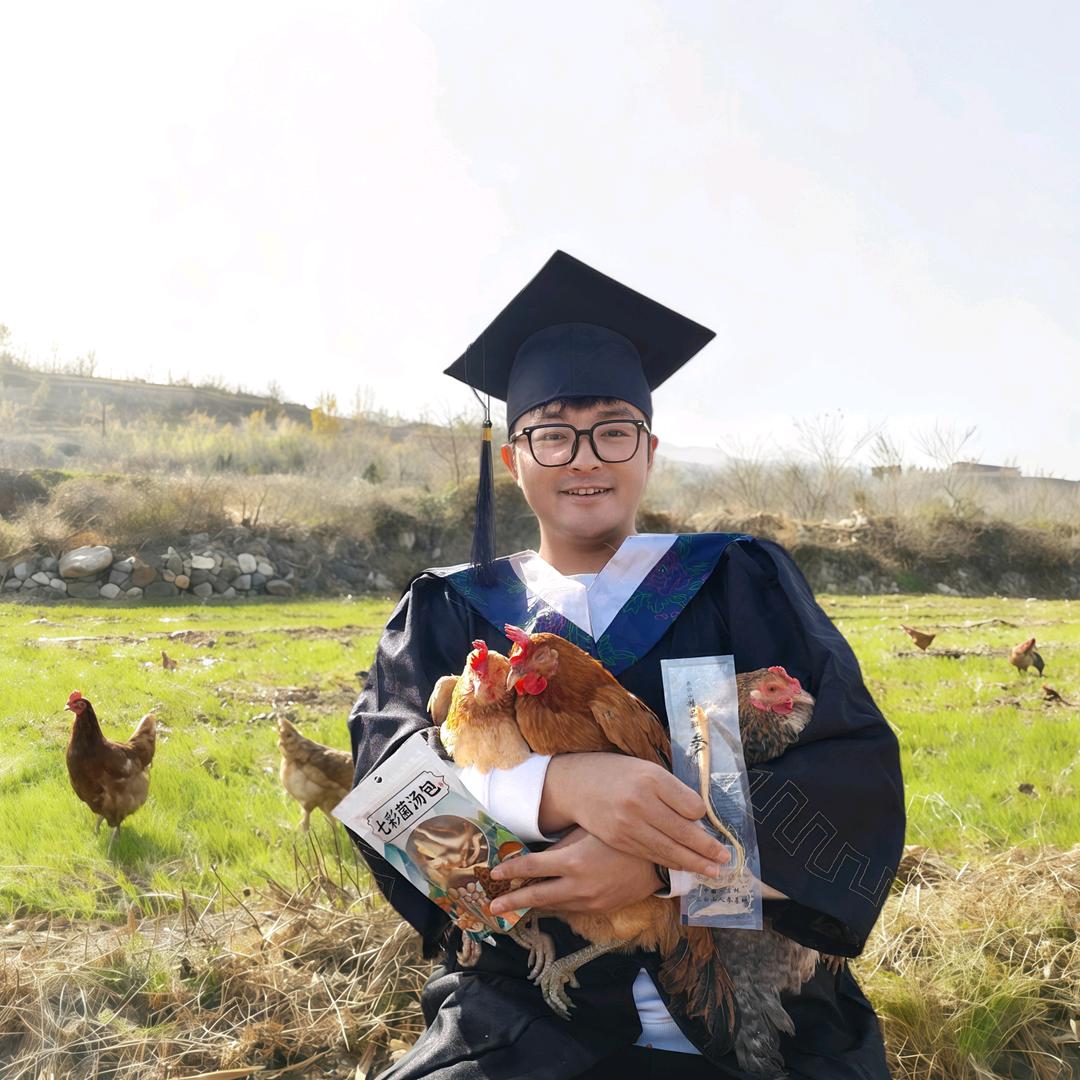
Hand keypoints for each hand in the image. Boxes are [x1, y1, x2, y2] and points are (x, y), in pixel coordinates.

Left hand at [488, 827, 661, 914]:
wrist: (658, 859)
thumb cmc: (621, 835)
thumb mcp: (588, 830)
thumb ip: (562, 845)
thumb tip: (538, 854)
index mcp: (572, 861)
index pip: (532, 868)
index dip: (511, 871)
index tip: (494, 874)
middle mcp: (578, 886)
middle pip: (537, 896)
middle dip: (512, 902)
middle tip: (491, 908)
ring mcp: (590, 902)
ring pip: (554, 906)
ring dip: (534, 905)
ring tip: (514, 907)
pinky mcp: (601, 909)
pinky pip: (572, 910)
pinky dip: (557, 906)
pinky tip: (548, 903)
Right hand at [540, 753, 728, 877]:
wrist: (576, 784)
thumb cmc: (617, 773)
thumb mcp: (646, 769)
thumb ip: (671, 790)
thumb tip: (698, 816)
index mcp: (653, 778)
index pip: (692, 806)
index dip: (702, 816)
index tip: (705, 819)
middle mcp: (641, 802)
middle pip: (684, 832)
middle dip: (708, 848)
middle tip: (726, 859)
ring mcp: (629, 824)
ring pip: (669, 849)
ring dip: (695, 862)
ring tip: (713, 871)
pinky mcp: (620, 841)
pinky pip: (652, 855)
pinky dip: (671, 862)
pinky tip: (685, 867)